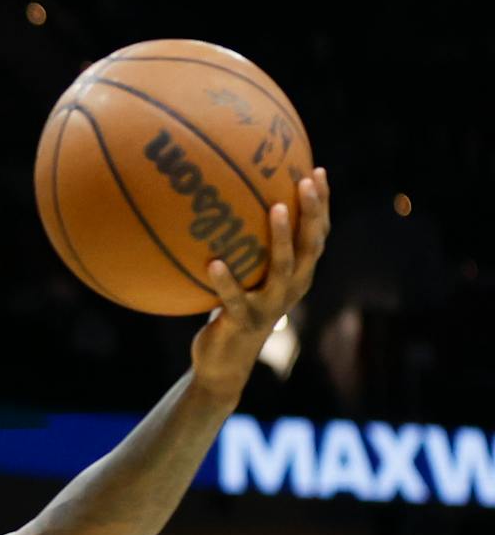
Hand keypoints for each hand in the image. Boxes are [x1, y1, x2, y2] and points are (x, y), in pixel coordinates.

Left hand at [190, 166, 329, 399]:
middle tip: (305, 181)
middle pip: (310, 245)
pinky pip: (235, 298)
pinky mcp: (244, 322)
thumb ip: (245, 249)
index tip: (315, 171)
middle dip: (311, 212)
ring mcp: (271, 306)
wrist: (224, 363)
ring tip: (275, 208)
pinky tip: (214, 262)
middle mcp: (292, 288)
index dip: (321, 205)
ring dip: (280, 237)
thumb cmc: (233, 311)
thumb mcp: (246, 278)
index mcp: (297, 275)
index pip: (317, 234)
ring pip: (283, 267)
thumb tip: (225, 205)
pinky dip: (226, 281)